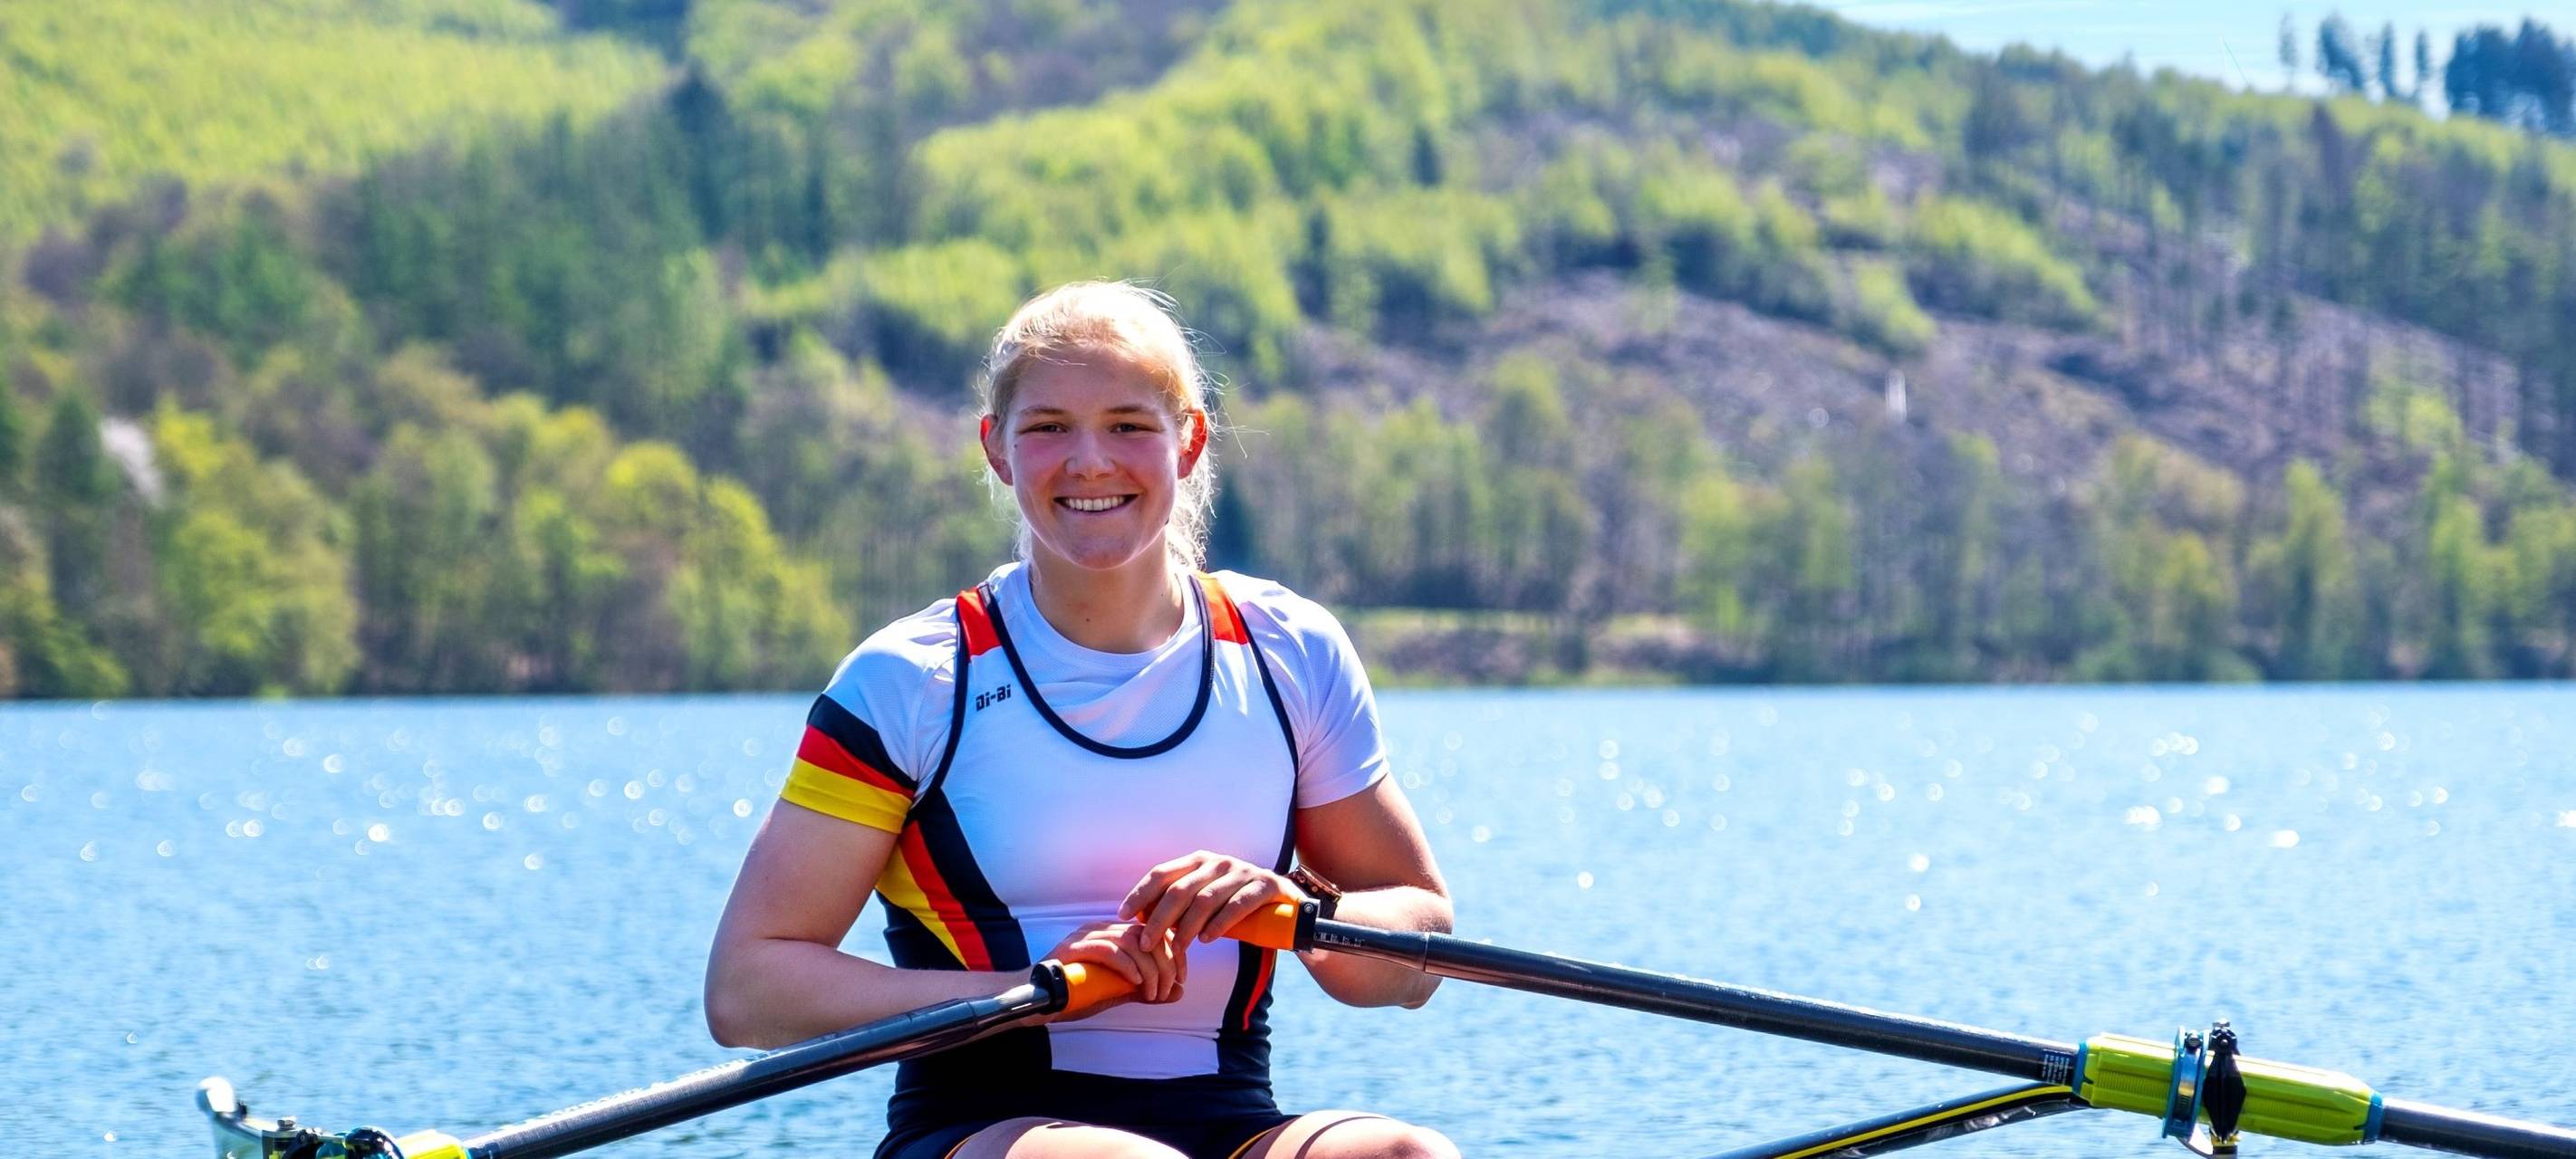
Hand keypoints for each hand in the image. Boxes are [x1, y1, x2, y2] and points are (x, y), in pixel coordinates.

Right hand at [1040, 920, 1185, 1020]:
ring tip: (1154, 991)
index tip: (1182, 978)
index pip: (1153, 932)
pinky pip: (1108, 950)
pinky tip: (1137, 982)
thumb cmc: (1078, 995)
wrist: (1040, 1002)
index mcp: (1113, 934)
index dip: (1174, 953)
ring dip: (1149, 968)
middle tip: (1170, 988)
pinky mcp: (1074, 948)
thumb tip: (1180, 992)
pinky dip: (1128, 966)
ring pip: (1130, 942)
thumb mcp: (1119, 992)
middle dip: (1165, 963)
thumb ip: (1147, 990)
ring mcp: (1086, 935)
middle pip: (1146, 935)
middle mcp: (1101, 929)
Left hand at [1119, 851, 1302, 948]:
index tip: (1122, 914)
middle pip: (1180, 890)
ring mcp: (1243, 871)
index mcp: (1199, 861)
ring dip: (1187, 927)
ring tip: (1177, 948)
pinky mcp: (1266, 884)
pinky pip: (1237, 904)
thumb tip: (1140, 920)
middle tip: (1146, 943)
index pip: (1162, 873)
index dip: (1140, 893)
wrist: (1287, 907)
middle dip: (1158, 919)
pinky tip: (1207, 940)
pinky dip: (1219, 924)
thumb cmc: (1237, 908)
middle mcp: (1219, 862)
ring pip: (1206, 899)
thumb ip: (1178, 908)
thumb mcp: (1205, 904)